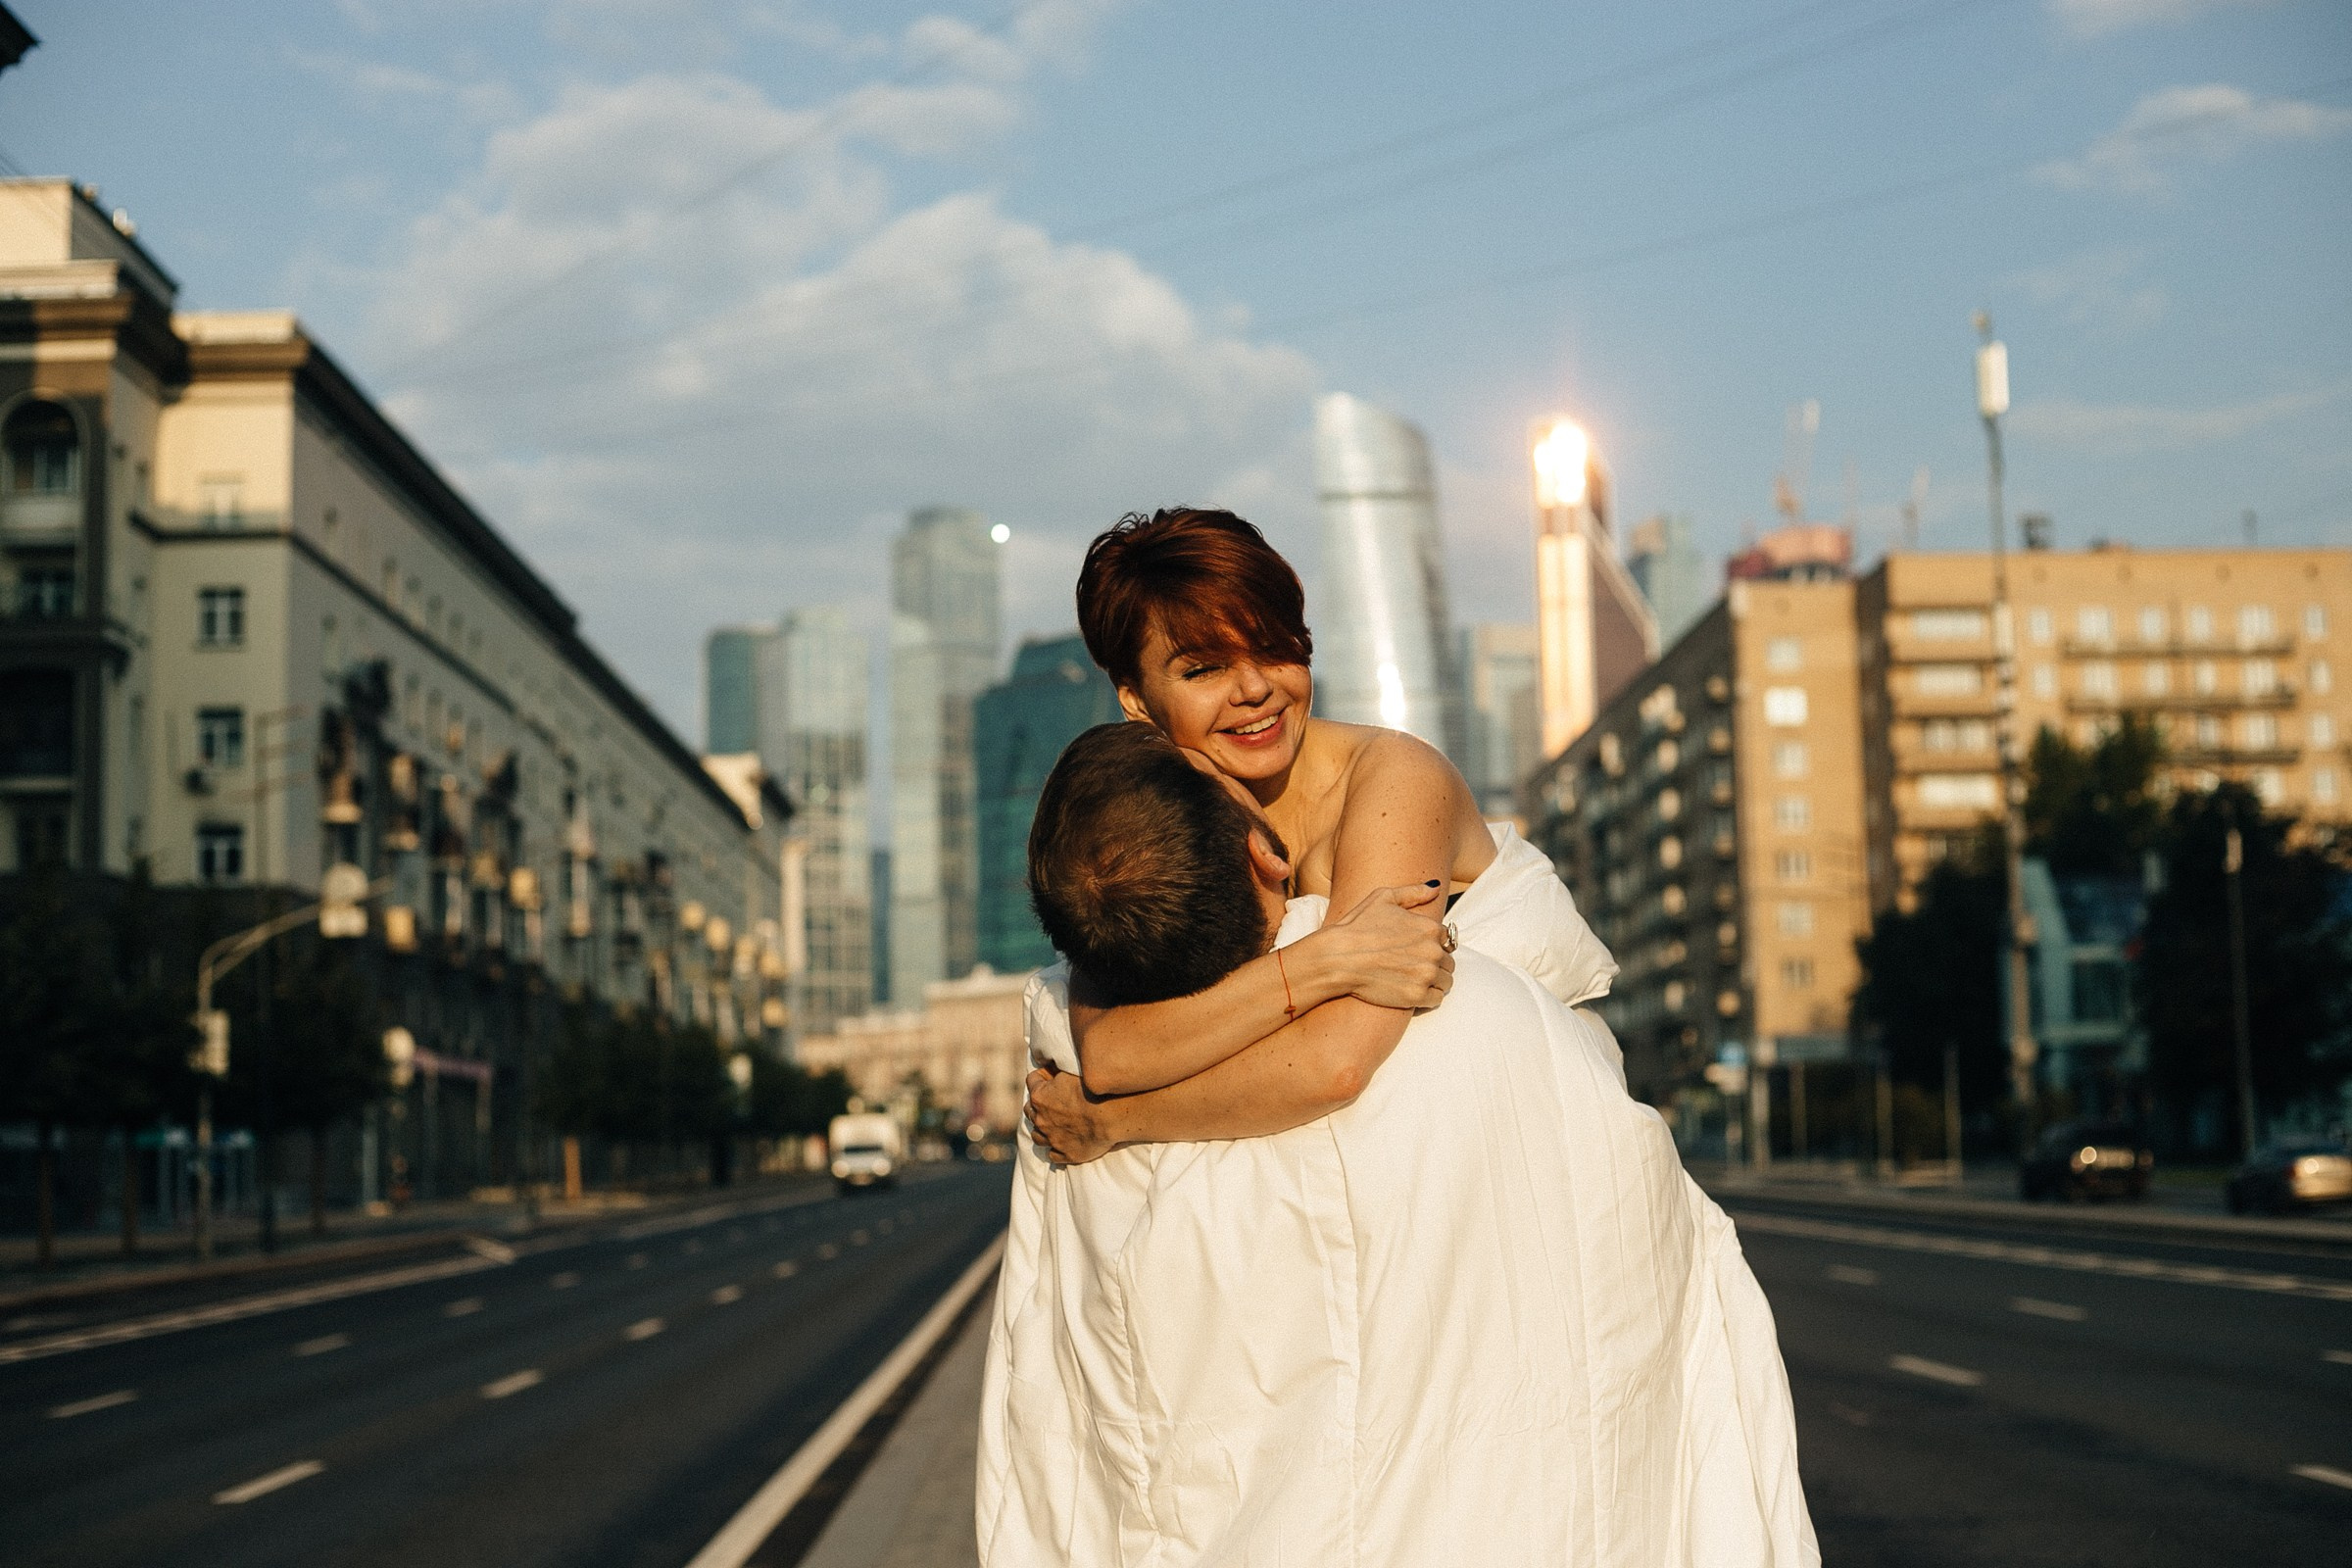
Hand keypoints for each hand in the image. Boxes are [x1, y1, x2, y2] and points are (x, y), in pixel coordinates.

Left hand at [1026, 1065, 1116, 1165]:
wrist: (1111, 1116)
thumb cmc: (1093, 1090)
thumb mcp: (1071, 1070)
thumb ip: (1057, 1069)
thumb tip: (1051, 1065)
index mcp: (1039, 1096)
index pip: (1031, 1080)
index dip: (1040, 1076)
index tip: (1049, 1075)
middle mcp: (1041, 1119)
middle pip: (1029, 1109)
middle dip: (1037, 1104)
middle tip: (1049, 1100)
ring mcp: (1052, 1139)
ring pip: (1037, 1135)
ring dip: (1042, 1128)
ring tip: (1050, 1125)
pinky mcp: (1065, 1154)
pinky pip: (1053, 1154)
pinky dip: (1055, 1148)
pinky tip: (1061, 1143)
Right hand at [1308, 883, 1454, 1011]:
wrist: (1337, 958)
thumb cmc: (1356, 926)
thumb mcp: (1383, 898)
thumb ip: (1414, 892)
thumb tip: (1435, 888)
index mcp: (1429, 927)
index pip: (1447, 939)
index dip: (1433, 944)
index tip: (1417, 949)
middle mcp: (1432, 951)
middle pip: (1448, 961)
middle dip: (1435, 963)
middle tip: (1413, 965)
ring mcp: (1425, 975)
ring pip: (1446, 981)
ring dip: (1434, 981)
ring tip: (1412, 979)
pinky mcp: (1416, 996)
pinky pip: (1436, 999)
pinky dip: (1427, 997)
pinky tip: (1411, 990)